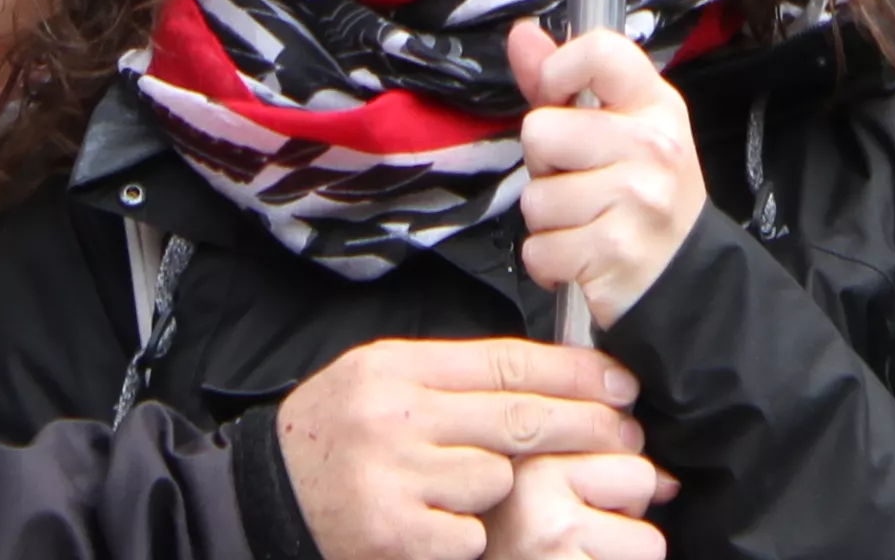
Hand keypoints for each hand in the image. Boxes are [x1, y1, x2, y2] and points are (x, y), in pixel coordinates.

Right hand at [276, 338, 645, 559]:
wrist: (266, 498)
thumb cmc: (330, 434)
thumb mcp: (377, 377)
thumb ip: (447, 374)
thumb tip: (539, 374)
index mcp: (397, 367)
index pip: (506, 362)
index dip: (573, 372)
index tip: (620, 383)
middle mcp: (398, 416)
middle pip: (519, 419)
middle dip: (585, 427)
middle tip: (628, 435)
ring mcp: (397, 477)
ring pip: (495, 480)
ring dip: (493, 489)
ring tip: (453, 488)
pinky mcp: (395, 532)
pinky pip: (467, 532)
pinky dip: (461, 533)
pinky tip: (433, 524)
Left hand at [508, 18, 705, 327]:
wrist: (687, 275)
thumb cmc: (643, 192)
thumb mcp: (619, 128)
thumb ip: (564, 82)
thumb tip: (521, 32)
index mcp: (655, 105)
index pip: (599, 52)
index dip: (558, 72)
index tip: (559, 102)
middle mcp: (652, 146)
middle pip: (540, 132)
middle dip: (546, 165)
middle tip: (581, 181)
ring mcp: (636, 199)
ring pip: (534, 198)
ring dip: (548, 219)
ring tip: (585, 221)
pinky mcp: (614, 251)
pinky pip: (538, 249)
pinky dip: (549, 261)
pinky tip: (581, 256)